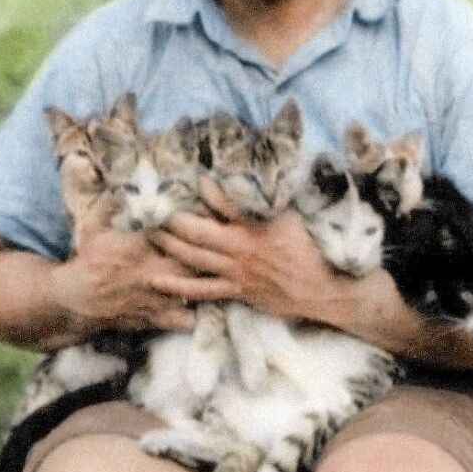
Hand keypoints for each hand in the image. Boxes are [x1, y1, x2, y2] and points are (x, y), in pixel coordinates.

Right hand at [52, 219, 238, 334]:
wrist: (76, 300)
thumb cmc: (87, 261)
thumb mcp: (96, 226)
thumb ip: (113, 204)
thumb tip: (122, 184)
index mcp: (142, 246)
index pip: (179, 231)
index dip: (201, 222)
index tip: (215, 215)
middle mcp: (155, 272)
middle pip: (196, 261)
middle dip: (214, 252)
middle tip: (229, 244)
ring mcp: (158, 298)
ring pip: (197, 290)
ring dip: (212, 282)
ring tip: (227, 273)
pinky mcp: (157, 318)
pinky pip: (187, 320)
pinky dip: (199, 313)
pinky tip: (208, 304)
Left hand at [148, 178, 354, 322]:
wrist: (323, 286)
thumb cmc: (309, 246)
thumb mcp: (287, 215)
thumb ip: (258, 202)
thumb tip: (232, 184)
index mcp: (253, 225)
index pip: (219, 203)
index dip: (198, 191)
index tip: (180, 180)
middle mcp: (239, 249)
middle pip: (195, 232)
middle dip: (170, 219)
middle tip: (150, 208)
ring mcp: (236, 272)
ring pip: (193, 259)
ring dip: (169, 246)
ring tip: (149, 234)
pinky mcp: (237, 291)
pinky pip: (203, 290)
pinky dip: (180, 286)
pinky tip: (159, 281)